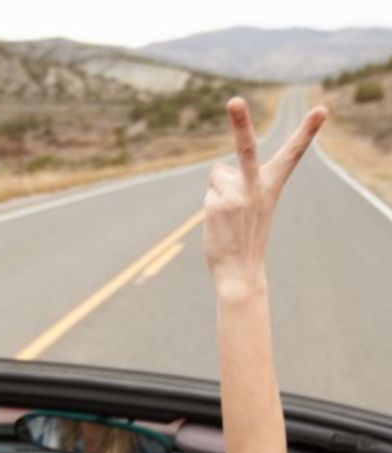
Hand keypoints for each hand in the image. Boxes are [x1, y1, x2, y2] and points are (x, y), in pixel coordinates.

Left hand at [204, 98, 326, 294]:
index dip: (307, 131)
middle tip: (234, 100)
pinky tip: (220, 223)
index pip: (292, 154)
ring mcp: (236, 195)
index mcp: (272, 186)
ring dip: (219, 190)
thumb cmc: (246, 237)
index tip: (322, 110)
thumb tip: (220, 170)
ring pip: (219, 174)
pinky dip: (210, 205)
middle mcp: (256, 187)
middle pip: (247, 148)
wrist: (241, 272)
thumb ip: (241, 182)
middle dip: (240, 122)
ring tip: (229, 216)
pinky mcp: (218, 204)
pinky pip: (209, 191)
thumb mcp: (251, 205)